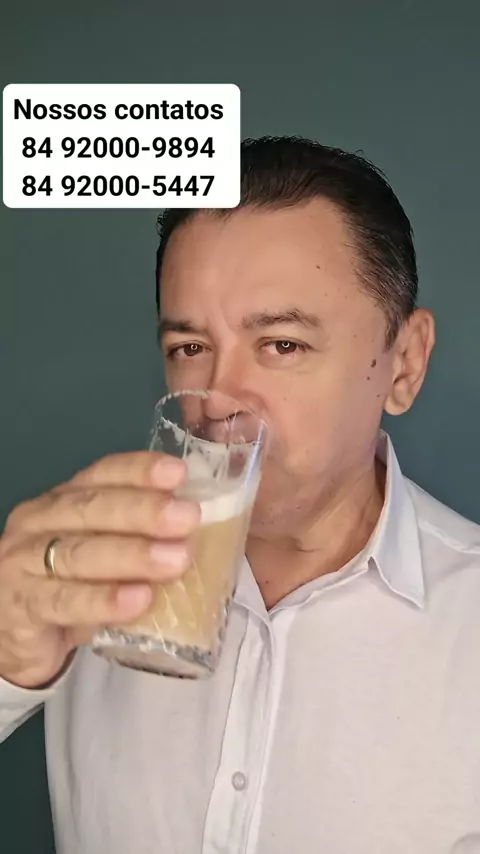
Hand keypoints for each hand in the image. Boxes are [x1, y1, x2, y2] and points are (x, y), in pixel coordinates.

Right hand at [0, 452, 199, 688]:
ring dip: (132, 555)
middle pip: (91, 509)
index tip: (178, 473)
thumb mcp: (101, 556)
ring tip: (176, 561)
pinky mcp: (20, 607)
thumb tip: (203, 532)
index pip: (101, 474)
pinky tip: (138, 600)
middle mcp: (39, 522)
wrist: (11, 638)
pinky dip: (103, 600)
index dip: (139, 471)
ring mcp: (23, 563)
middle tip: (188, 518)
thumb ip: (139, 540)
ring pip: (79, 553)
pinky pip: (64, 601)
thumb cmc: (69, 587)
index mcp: (63, 500)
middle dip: (144, 511)